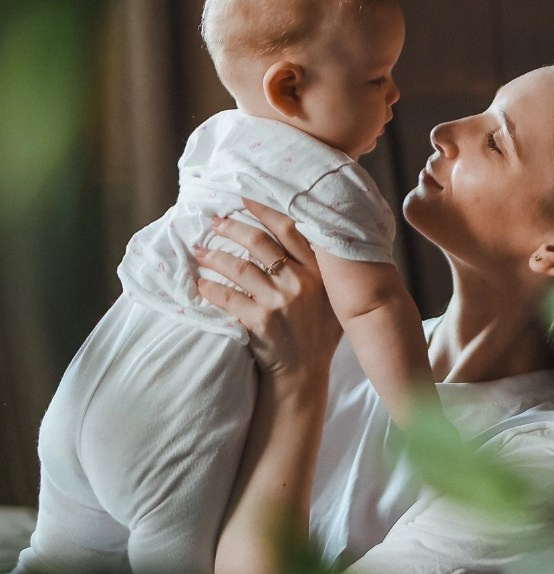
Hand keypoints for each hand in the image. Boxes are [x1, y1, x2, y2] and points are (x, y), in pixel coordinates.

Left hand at [196, 199, 340, 376]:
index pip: (290, 231)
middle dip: (232, 228)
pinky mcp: (260, 321)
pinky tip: (199, 283)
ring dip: (215, 256)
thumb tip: (308, 237)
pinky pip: (228, 297)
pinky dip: (210, 288)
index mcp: (320, 273)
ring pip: (240, 267)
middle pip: (260, 242)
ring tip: (199, 250)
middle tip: (215, 222)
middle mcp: (302, 282)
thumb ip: (323, 271)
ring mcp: (281, 302)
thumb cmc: (319, 335)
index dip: (265, 211)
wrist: (305, 374)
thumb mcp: (334, 300)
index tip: (244, 198)